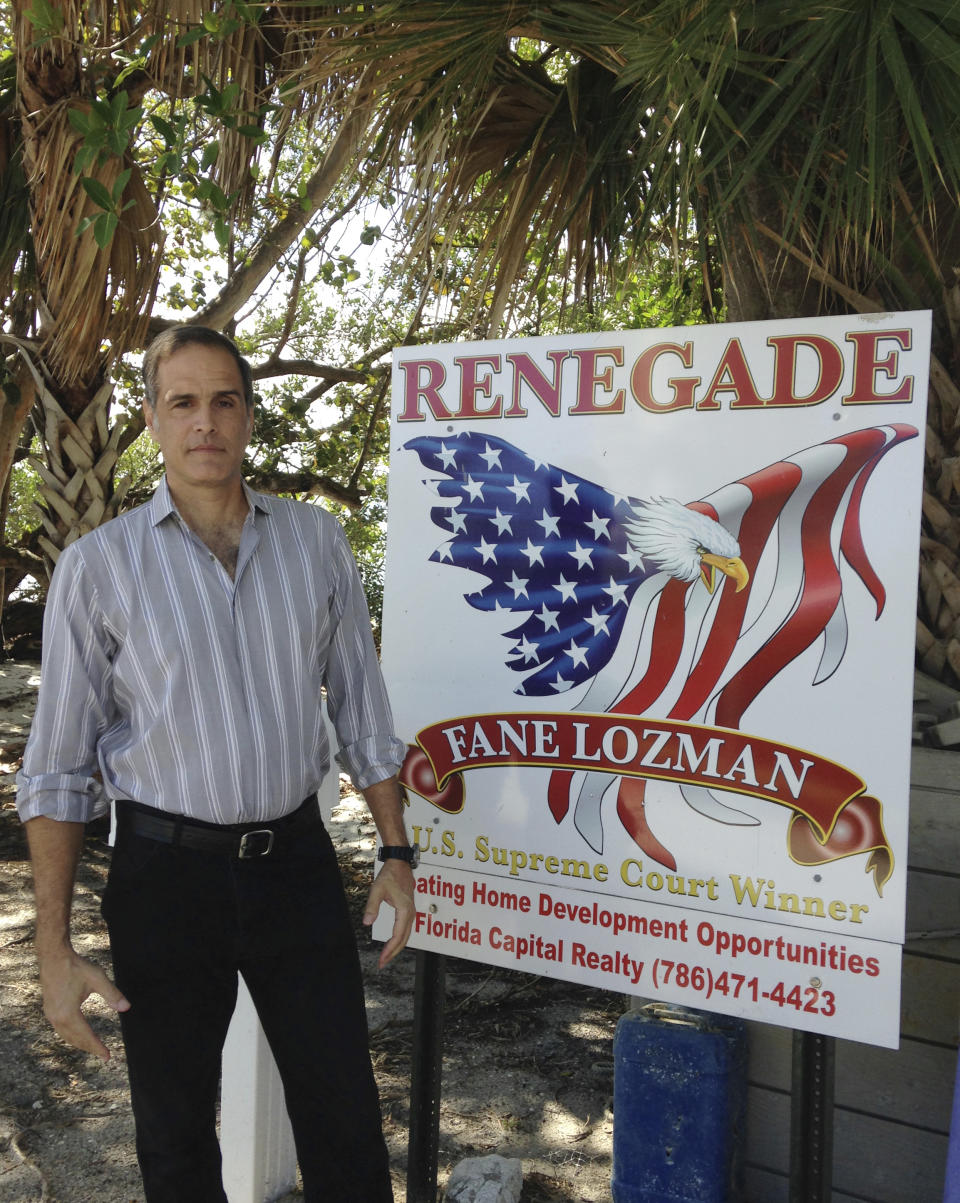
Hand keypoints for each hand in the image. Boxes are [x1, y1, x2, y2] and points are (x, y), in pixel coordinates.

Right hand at [38, 946, 129, 1062]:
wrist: (53, 957)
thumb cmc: (76, 967)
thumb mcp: (97, 978)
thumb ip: (112, 994)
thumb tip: (126, 1008)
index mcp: (68, 1013)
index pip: (86, 1035)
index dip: (97, 1047)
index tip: (108, 1056)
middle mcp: (57, 1018)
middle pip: (75, 1039)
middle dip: (90, 1048)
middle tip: (104, 1055)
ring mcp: (50, 1015)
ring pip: (66, 1036)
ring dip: (80, 1043)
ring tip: (93, 1047)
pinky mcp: (49, 1010)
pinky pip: (60, 1029)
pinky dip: (71, 1036)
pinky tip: (78, 1035)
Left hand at [362, 859, 415, 968]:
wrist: (400, 864)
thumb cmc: (390, 875)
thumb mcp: (377, 890)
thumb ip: (372, 906)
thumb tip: (367, 923)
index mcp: (404, 910)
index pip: (398, 936)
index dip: (389, 950)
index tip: (381, 960)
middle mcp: (410, 913)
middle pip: (404, 939)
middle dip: (393, 953)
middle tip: (382, 963)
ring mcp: (411, 911)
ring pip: (406, 935)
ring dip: (397, 947)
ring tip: (386, 956)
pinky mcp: (409, 909)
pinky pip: (406, 929)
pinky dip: (400, 939)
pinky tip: (392, 943)